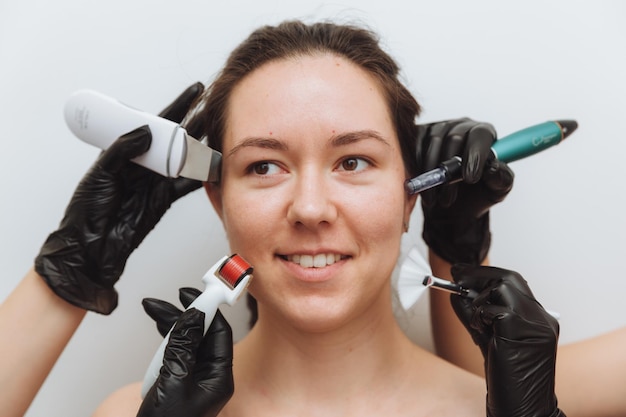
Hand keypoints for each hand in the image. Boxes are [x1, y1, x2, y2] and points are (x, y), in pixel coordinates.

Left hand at [34, 83, 204, 313]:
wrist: (92, 246)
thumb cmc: (88, 211)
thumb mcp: (101, 173)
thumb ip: (123, 149)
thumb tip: (146, 130)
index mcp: (126, 151)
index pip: (156, 122)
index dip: (177, 106)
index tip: (195, 91)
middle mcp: (144, 163)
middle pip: (175, 138)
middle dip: (196, 123)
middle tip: (214, 110)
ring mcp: (156, 181)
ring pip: (185, 158)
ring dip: (202, 147)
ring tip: (220, 134)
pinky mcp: (165, 199)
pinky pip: (188, 184)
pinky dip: (202, 176)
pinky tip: (214, 167)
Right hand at [139, 289, 232, 416]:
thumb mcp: (173, 380)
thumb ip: (183, 345)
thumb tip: (193, 315)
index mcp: (219, 377)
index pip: (220, 332)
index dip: (209, 308)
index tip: (195, 291)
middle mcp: (210, 377)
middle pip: (203, 334)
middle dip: (185, 313)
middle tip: (167, 298)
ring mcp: (195, 380)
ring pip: (188, 342)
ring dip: (171, 324)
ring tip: (153, 308)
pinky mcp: (180, 383)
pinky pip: (177, 354)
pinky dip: (166, 340)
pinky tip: (158, 328)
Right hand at [416, 118, 513, 263]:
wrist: (452, 206)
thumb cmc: (477, 194)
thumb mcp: (497, 190)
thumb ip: (502, 178)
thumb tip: (494, 167)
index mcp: (484, 134)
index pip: (480, 136)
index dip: (474, 155)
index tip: (470, 179)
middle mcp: (462, 126)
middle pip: (454, 137)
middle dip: (451, 171)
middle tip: (449, 198)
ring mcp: (439, 128)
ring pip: (433, 143)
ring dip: (432, 174)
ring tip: (435, 199)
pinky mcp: (419, 135)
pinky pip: (415, 147)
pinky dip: (417, 168)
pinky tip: (422, 185)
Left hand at [450, 264, 565, 416]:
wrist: (521, 405)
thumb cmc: (506, 375)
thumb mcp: (487, 337)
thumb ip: (475, 314)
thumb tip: (456, 292)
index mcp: (538, 318)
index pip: (513, 283)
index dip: (486, 274)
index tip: (462, 271)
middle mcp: (541, 317)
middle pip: (510, 278)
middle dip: (478, 274)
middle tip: (456, 274)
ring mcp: (535, 322)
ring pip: (502, 287)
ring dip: (479, 298)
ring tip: (476, 321)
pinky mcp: (521, 330)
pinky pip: (493, 308)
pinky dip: (479, 314)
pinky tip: (480, 330)